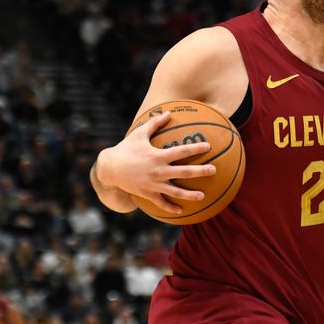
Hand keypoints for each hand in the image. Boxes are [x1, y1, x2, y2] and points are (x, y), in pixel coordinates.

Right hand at [98, 111, 216, 214]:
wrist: (109, 168)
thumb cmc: (126, 148)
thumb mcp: (139, 134)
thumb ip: (155, 123)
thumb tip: (169, 112)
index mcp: (158, 156)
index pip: (182, 151)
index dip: (195, 148)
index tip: (208, 146)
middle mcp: (158, 171)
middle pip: (184, 172)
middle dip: (200, 171)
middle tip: (214, 170)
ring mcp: (153, 184)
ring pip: (175, 191)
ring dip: (190, 195)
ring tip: (203, 196)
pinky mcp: (147, 194)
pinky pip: (161, 203)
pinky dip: (171, 208)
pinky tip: (181, 211)